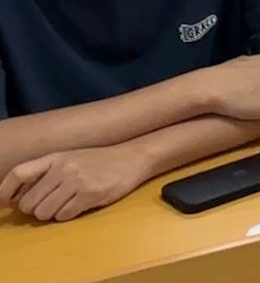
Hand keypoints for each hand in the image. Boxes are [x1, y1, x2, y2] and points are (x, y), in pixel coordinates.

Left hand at [1, 145, 149, 221]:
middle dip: (34, 209)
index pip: (19, 173)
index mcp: (55, 157)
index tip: (1, 203)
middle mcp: (63, 168)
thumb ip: (44, 173)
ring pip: (43, 212)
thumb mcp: (69, 158)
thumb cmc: (98, 160)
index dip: (5, 191)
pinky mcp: (89, 195)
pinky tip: (78, 205)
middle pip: (28, 202)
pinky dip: (66, 216)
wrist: (133, 157)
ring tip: (64, 205)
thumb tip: (15, 196)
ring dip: (50, 214)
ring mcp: (76, 181)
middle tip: (47, 204)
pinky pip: (63, 216)